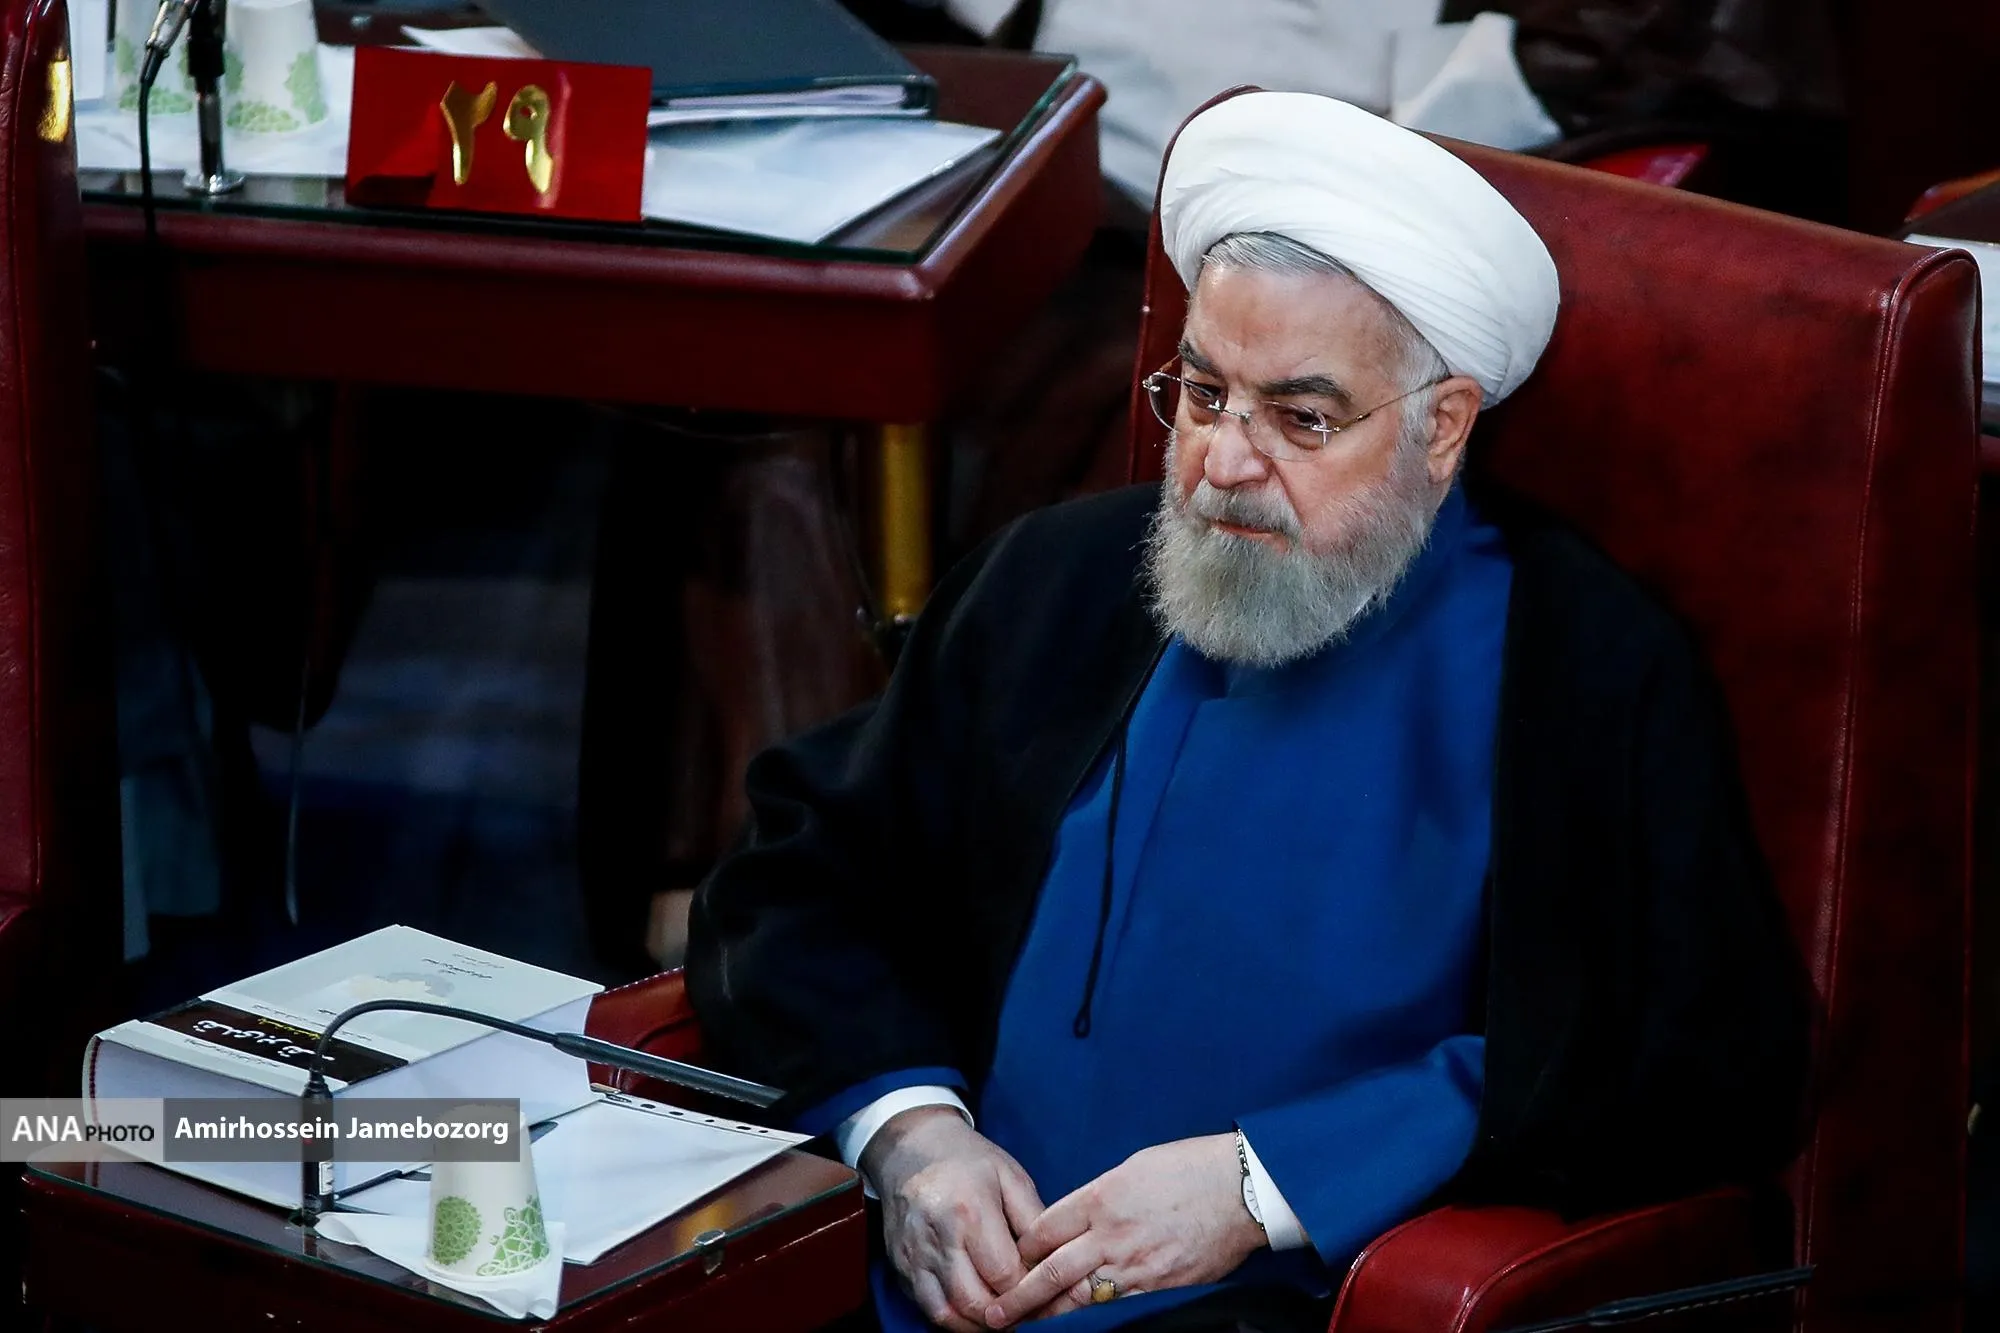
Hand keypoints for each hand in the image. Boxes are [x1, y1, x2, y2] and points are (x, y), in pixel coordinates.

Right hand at [862, 1106, 1045, 1331]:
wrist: (909, 1148)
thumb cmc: (966, 1160)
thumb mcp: (1010, 1176)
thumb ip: (1034, 1220)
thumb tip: (1051, 1260)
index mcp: (970, 1211)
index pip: (1005, 1274)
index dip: (1029, 1290)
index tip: (1044, 1290)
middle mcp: (938, 1237)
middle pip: (976, 1302)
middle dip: (1007, 1316)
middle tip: (1028, 1312)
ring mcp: (914, 1255)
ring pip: (949, 1314)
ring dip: (980, 1325)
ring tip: (1004, 1317)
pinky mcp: (900, 1266)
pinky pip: (928, 1308)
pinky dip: (954, 1319)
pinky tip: (974, 1312)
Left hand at [984, 1134, 1265, 1327]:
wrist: (1242, 1189)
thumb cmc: (1191, 1168)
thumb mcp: (1134, 1167)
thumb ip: (1100, 1195)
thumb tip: (1080, 1216)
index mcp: (1101, 1198)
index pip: (1045, 1230)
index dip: (1024, 1248)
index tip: (1012, 1258)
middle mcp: (1112, 1234)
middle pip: (1052, 1272)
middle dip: (1020, 1295)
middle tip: (995, 1314)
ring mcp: (1136, 1264)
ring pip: (1081, 1297)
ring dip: (1052, 1311)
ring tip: (1029, 1323)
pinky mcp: (1159, 1284)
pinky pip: (1117, 1303)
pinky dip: (1095, 1311)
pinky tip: (1080, 1316)